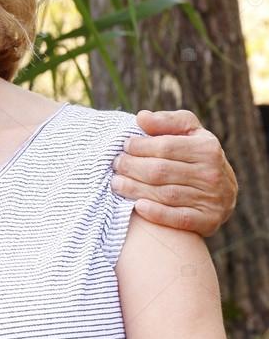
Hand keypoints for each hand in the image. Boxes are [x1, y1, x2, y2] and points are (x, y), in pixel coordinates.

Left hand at [111, 109, 237, 236]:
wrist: (221, 190)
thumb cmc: (194, 153)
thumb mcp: (187, 131)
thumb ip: (166, 121)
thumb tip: (141, 117)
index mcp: (208, 148)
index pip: (165, 147)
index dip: (140, 146)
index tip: (124, 146)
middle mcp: (212, 174)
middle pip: (161, 171)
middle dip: (132, 167)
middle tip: (116, 164)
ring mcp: (212, 200)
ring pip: (165, 194)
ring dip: (135, 189)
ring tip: (116, 183)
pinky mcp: (208, 221)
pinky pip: (178, 218)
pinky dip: (156, 213)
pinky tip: (138, 206)